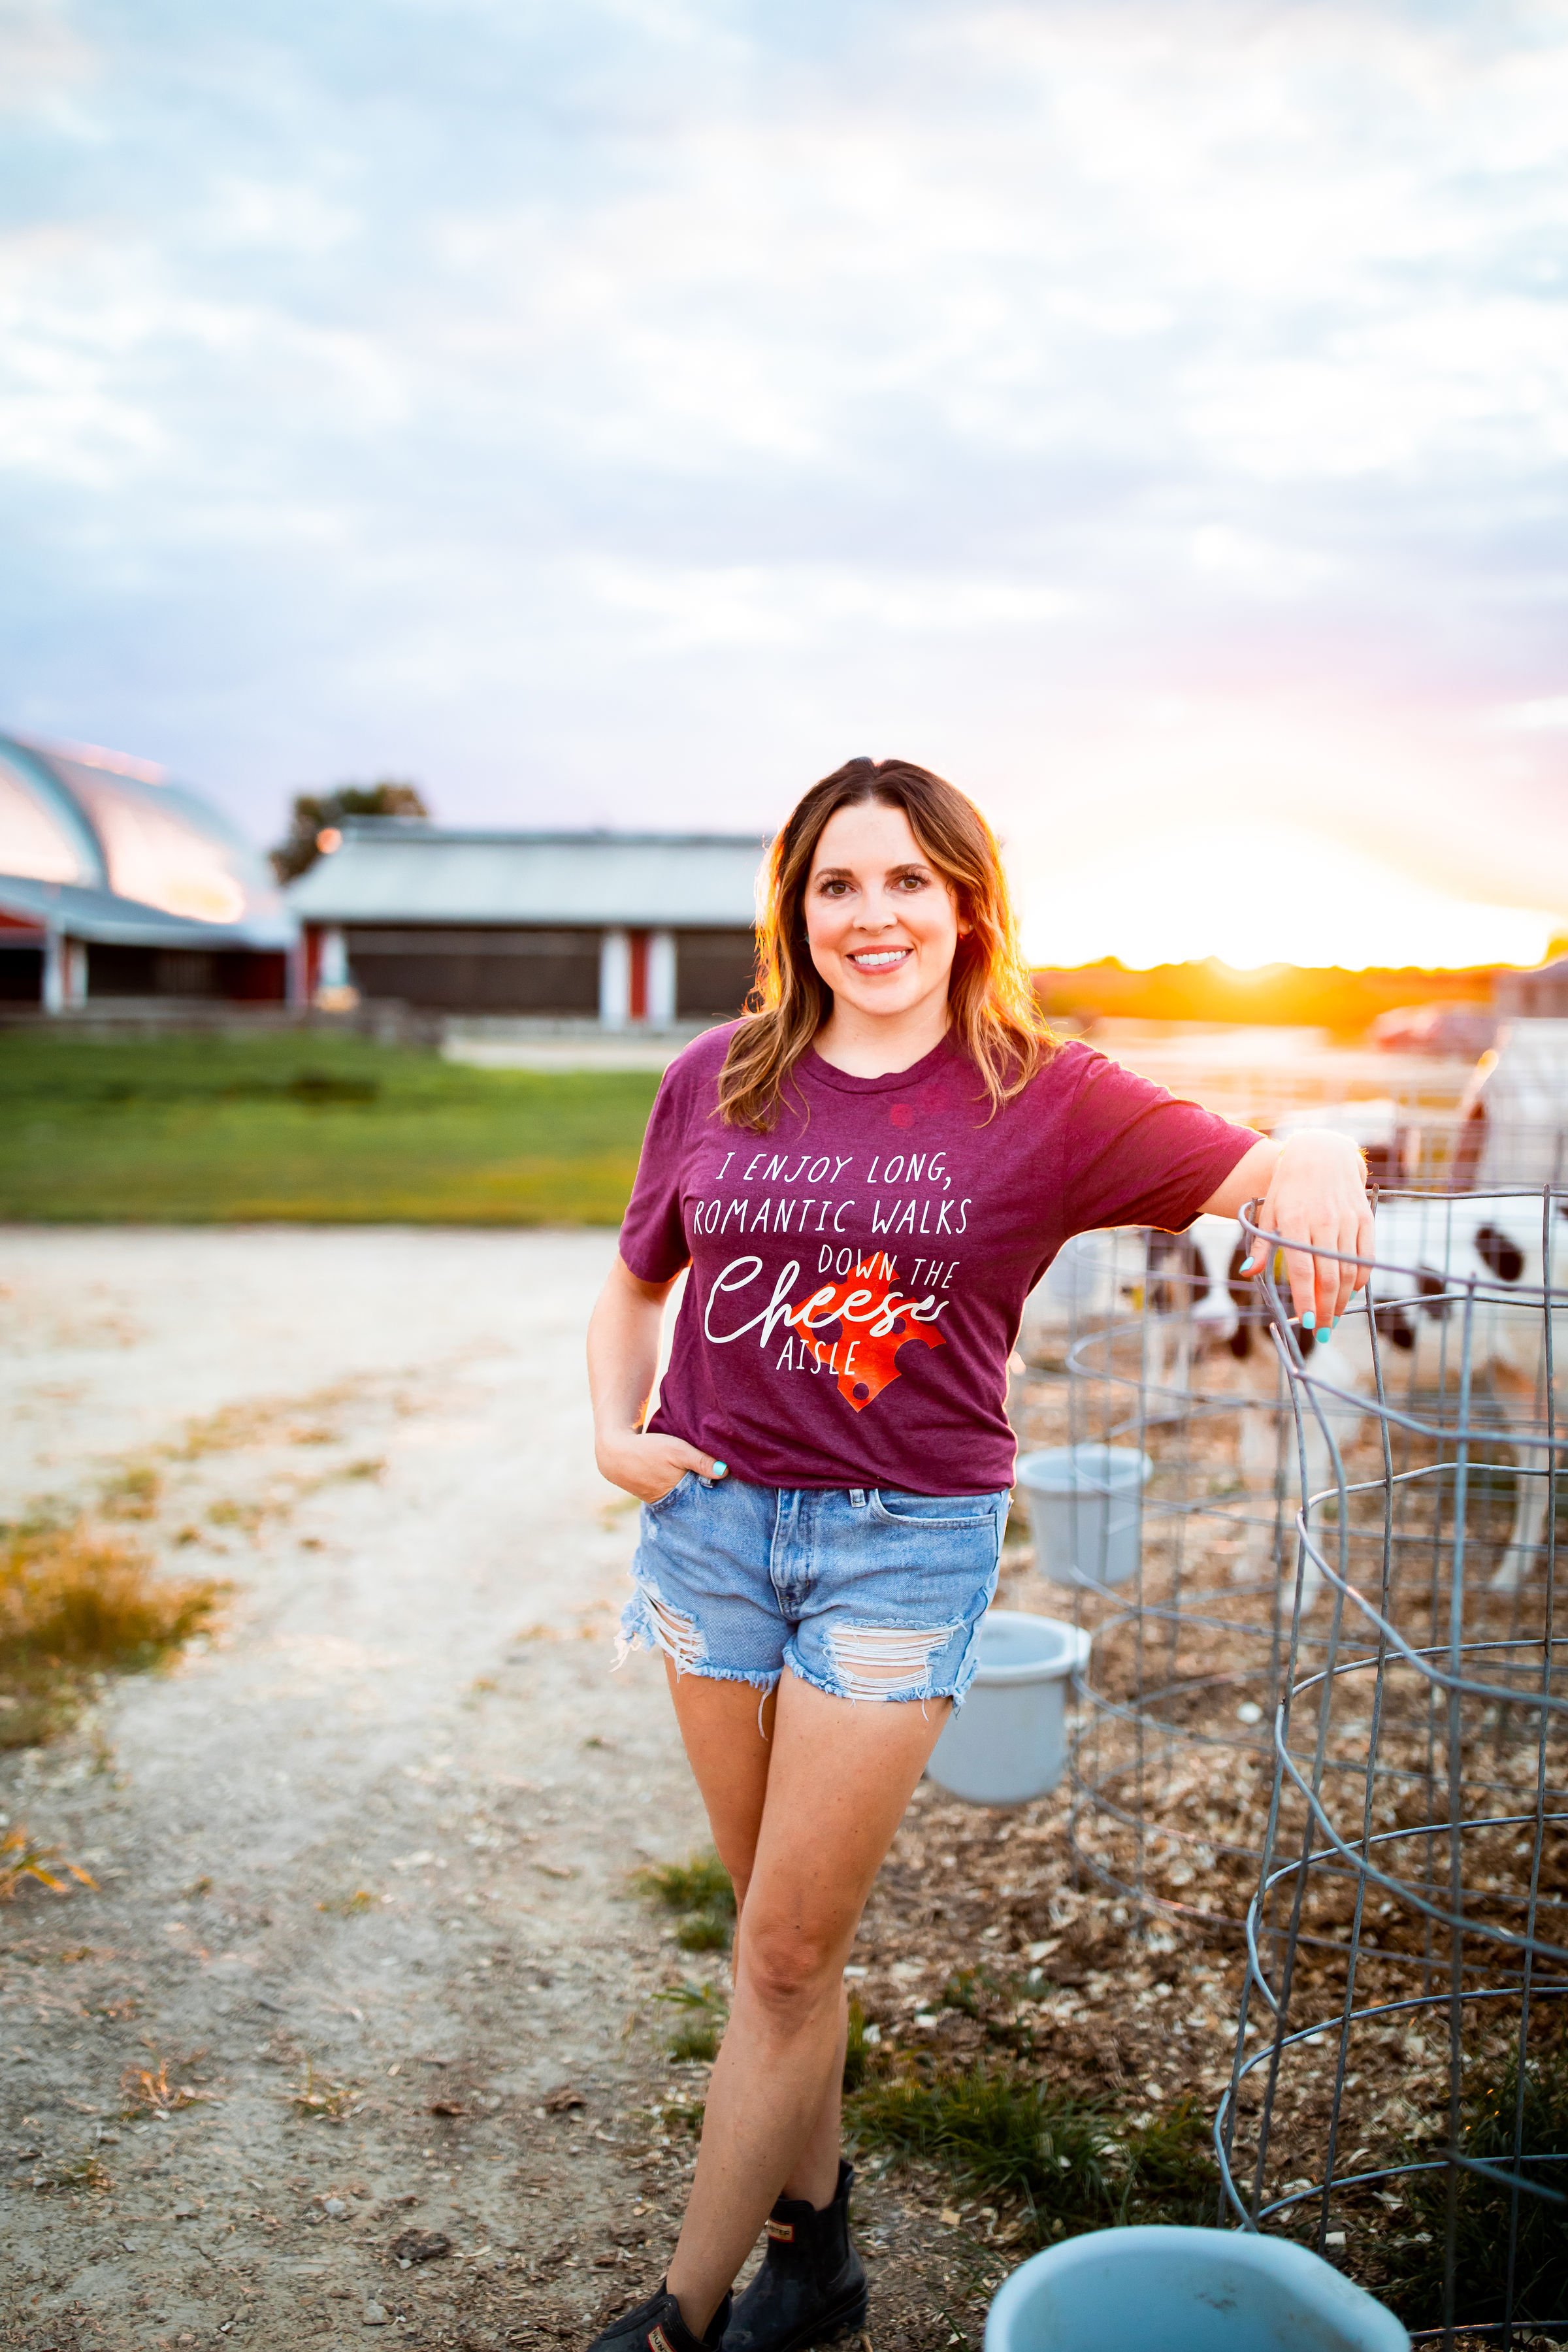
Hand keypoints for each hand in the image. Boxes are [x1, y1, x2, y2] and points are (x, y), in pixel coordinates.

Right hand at [595, 1429, 728, 1503]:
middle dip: (707, 1497)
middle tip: (724, 1491)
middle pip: (695, 1502)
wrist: (614, 1451)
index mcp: (679, 1494)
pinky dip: (680, 1489)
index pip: (705, 1501)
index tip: (731, 1493)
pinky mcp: (652, 1494)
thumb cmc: (647, 1449)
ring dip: (693, 1492)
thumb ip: (701, 1461)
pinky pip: (672, 1494)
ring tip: (707, 1485)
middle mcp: (670, 1502)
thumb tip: (726, 1472)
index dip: (717, 1496)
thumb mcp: (677, 1450)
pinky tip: (685, 1481)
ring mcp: (660, 1500)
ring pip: (684, 1498)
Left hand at [1239, 1131, 1373, 1340]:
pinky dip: (1360, 1278)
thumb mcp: (1269, 1212)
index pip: (1301, 1270)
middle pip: (1328, 1277)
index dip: (1305, 1299)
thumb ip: (1263, 1246)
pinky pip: (1366, 1256)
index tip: (1307, 1323)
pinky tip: (1351, 1291)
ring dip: (1343, 1299)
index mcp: (1295, 1221)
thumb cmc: (1289, 1187)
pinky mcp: (1365, 1218)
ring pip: (1348, 1270)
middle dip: (1326, 1310)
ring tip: (1334, 1317)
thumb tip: (1249, 1274)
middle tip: (1322, 1332)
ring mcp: (1347, 1220)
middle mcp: (1323, 1221)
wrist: (1321, 1154)